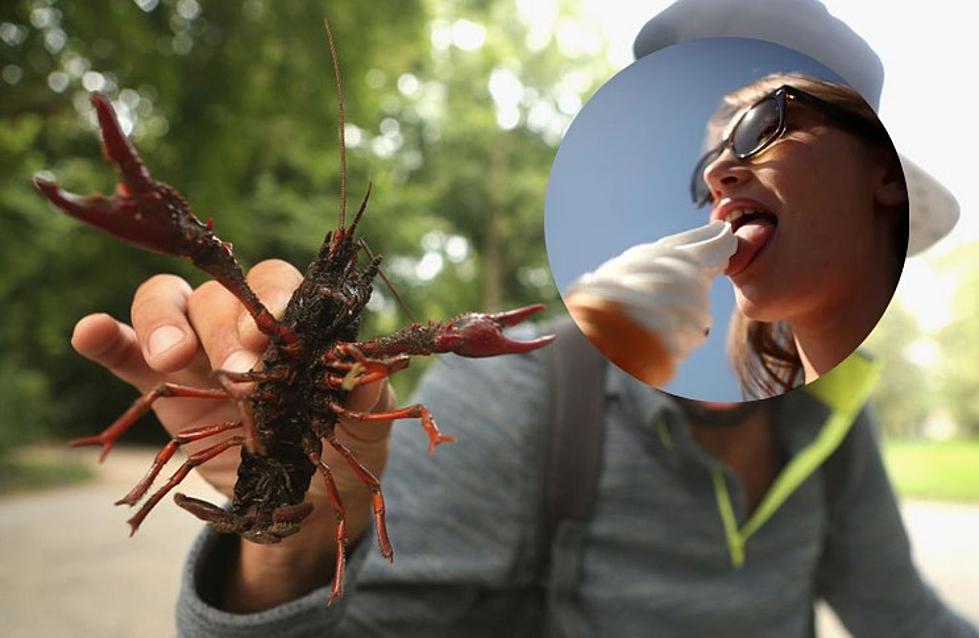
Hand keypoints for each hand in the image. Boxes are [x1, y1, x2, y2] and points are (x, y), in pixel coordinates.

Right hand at [71, 258, 395, 609]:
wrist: (305, 502)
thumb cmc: (342, 445)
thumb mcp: (365, 422)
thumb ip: (362, 388)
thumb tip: (356, 362)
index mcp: (293, 323)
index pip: (275, 285)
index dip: (271, 301)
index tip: (272, 336)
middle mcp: (241, 325)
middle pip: (220, 296)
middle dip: (226, 328)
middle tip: (237, 372)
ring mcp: (197, 351)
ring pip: (168, 305)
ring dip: (164, 322)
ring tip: (171, 357)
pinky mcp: (158, 385)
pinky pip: (124, 351)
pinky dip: (105, 337)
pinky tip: (90, 333)